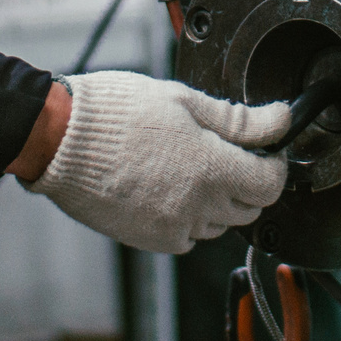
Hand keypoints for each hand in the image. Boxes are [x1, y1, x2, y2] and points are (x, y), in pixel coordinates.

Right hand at [18, 72, 296, 254]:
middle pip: (250, 207)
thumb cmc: (115, 112)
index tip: (266, 150)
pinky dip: (189, 218)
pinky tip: (168, 187)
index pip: (271, 184)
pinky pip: (188, 236)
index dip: (275, 164)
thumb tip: (281, 119)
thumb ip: (239, 119)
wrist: (59, 139)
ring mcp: (173, 227)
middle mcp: (197, 206)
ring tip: (186, 165)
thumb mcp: (183, 100)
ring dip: (217, 200)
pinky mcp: (150, 239)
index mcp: (211, 168)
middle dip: (246, 180)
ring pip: (220, 223)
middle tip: (224, 151)